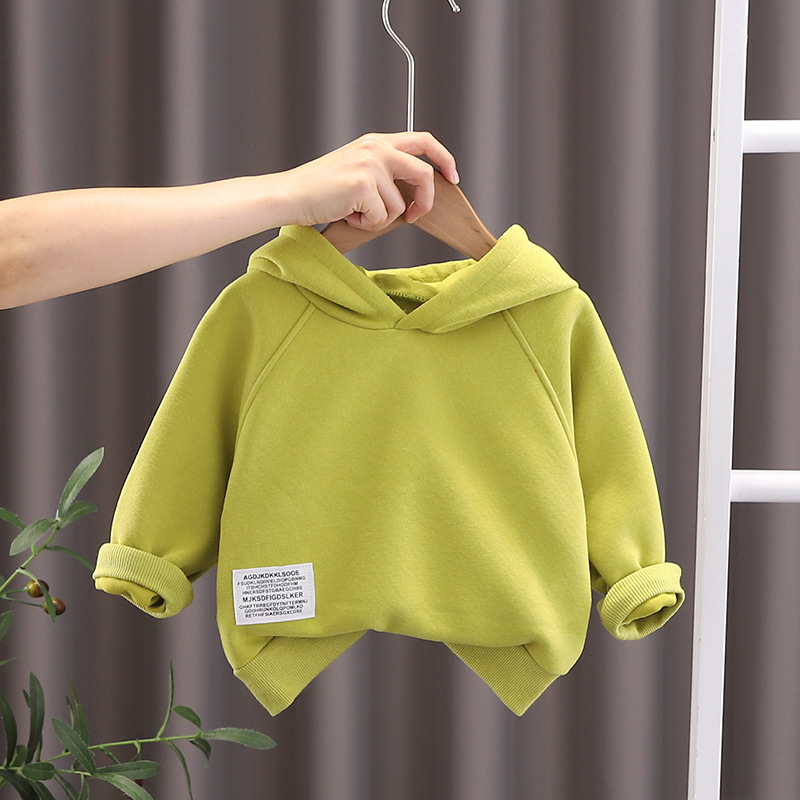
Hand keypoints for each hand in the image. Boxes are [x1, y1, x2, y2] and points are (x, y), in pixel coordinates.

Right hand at [279, 132, 459, 229]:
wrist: (291, 195)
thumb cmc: (320, 189)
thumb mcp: (356, 169)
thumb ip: (384, 172)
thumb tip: (413, 195)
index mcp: (376, 141)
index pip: (423, 140)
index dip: (443, 159)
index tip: (452, 177)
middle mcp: (376, 148)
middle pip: (424, 174)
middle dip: (425, 201)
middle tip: (414, 217)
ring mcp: (370, 165)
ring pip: (399, 206)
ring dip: (379, 218)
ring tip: (354, 211)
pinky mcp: (364, 186)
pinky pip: (382, 218)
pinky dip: (366, 224)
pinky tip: (347, 214)